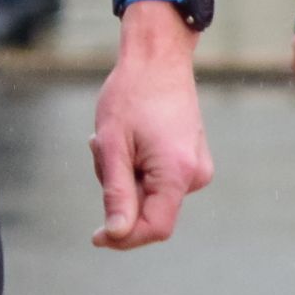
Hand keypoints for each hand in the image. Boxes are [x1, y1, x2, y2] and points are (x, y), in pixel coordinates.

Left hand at [88, 1, 213, 249]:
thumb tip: (116, 235)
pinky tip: (128, 139)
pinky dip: (137, 166)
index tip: (96, 236)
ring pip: (151, 193)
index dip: (124, 237)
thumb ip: (117, 193)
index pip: (155, 228)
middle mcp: (196, 175)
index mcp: (178, 172)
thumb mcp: (113, 145)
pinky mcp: (192, 159)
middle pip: (150, 210)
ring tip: (113, 138)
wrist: (158, 57)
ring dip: (125, 175)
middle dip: (119, 191)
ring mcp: (197, 167)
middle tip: (99, 151)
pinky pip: (159, 178)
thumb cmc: (130, 96)